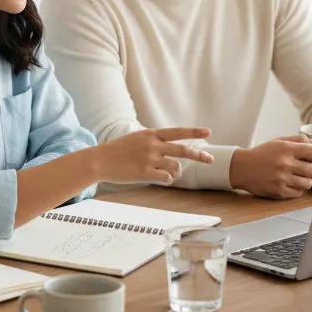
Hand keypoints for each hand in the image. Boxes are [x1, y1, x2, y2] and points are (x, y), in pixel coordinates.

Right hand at [94, 127, 213, 185]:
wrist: (100, 161)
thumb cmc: (117, 150)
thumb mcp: (137, 138)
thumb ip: (153, 141)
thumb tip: (171, 149)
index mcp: (151, 134)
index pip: (177, 132)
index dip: (194, 131)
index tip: (208, 131)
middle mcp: (153, 145)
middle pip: (183, 150)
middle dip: (199, 155)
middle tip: (210, 159)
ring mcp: (150, 160)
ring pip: (176, 167)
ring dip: (177, 172)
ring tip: (170, 173)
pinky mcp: (146, 174)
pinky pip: (167, 178)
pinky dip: (168, 179)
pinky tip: (161, 178)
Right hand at [229, 137, 311, 198]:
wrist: (242, 168)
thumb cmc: (262, 154)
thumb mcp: (278, 141)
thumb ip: (298, 140)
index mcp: (286, 148)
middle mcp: (285, 163)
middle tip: (308, 169)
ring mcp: (281, 179)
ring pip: (308, 184)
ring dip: (305, 181)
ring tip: (298, 177)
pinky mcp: (278, 191)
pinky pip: (298, 193)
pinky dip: (296, 189)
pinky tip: (290, 183)